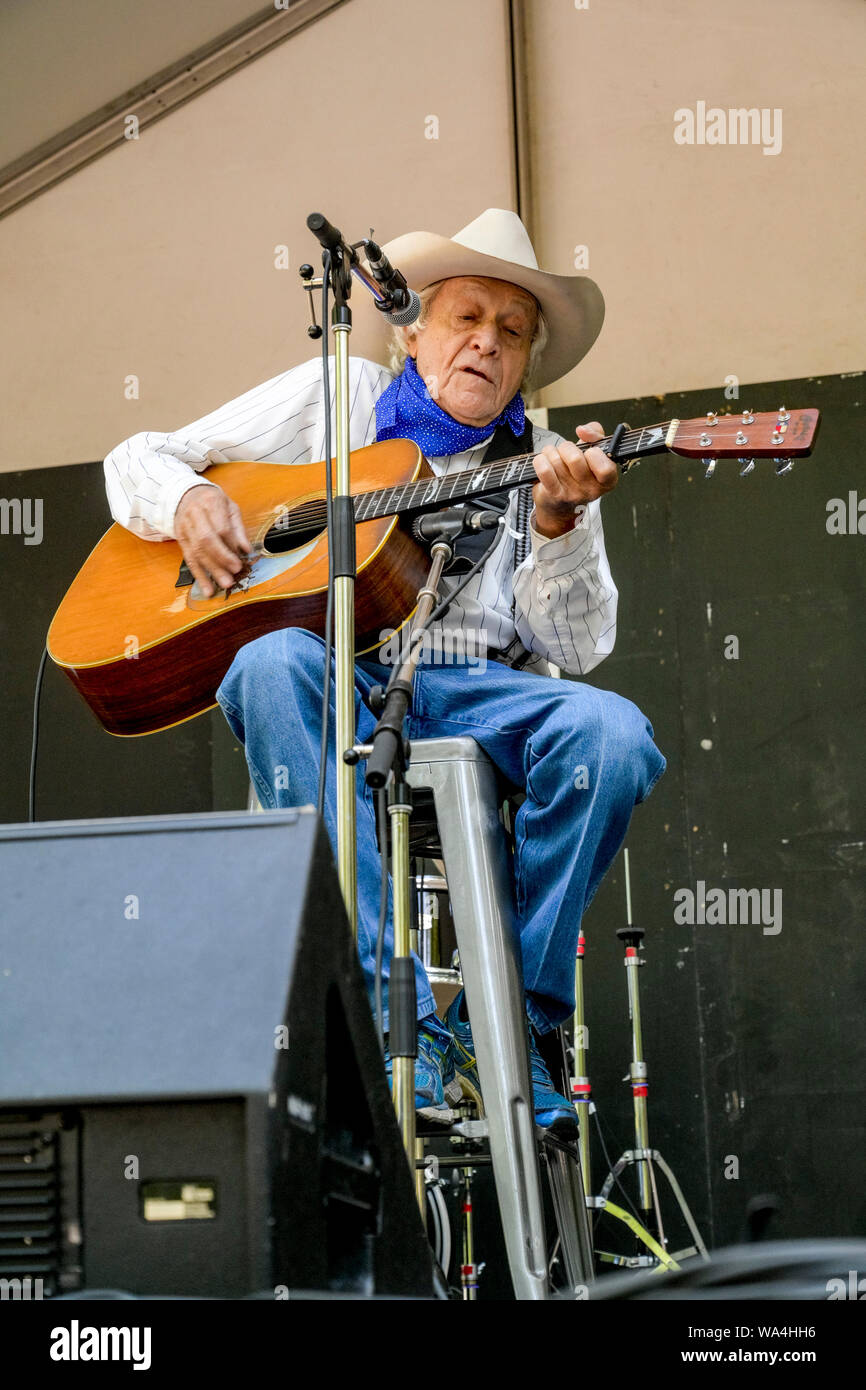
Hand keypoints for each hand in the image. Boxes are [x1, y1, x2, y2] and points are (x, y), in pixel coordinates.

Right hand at [174, 485, 251, 596]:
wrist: (186, 495)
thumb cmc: (212, 501)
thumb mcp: (230, 507)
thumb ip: (239, 528)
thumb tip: (246, 549)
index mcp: (210, 503)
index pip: (221, 528)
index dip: (231, 545)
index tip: (241, 557)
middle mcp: (194, 515)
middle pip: (206, 540)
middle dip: (222, 558)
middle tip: (235, 572)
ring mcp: (185, 528)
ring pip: (197, 552)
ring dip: (212, 570)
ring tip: (225, 583)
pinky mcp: (181, 540)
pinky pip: (189, 560)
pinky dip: (199, 576)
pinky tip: (207, 589)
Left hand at [531, 422, 617, 537]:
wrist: (559, 504)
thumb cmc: (577, 475)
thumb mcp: (593, 453)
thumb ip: (596, 434)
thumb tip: (583, 430)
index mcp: (607, 481)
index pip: (605, 467)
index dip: (594, 453)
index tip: (589, 451)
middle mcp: (591, 490)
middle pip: (575, 458)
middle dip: (566, 448)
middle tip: (565, 452)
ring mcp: (572, 494)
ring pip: (557, 460)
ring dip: (551, 453)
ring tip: (553, 458)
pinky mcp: (554, 494)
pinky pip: (544, 469)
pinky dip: (541, 460)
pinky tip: (543, 463)